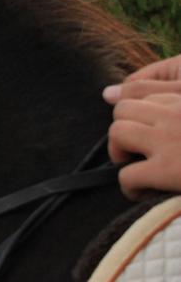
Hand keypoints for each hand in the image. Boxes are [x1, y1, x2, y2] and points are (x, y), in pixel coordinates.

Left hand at [104, 53, 180, 197]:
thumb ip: (168, 96)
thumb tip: (107, 92)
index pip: (141, 89)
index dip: (137, 113)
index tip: (147, 133)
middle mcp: (178, 111)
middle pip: (125, 107)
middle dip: (126, 130)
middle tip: (141, 151)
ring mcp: (172, 138)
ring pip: (118, 132)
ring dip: (122, 153)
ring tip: (140, 167)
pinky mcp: (170, 169)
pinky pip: (127, 174)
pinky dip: (131, 187)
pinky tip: (145, 192)